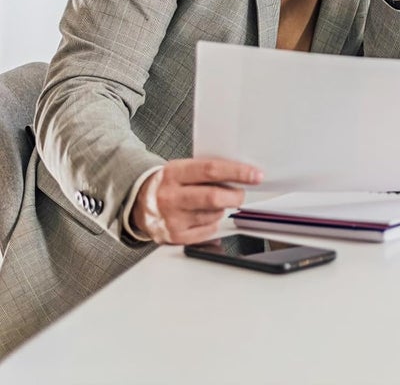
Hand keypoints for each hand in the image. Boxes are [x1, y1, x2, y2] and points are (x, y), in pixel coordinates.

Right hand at [131, 157, 262, 244]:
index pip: (211, 170)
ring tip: (213, 203)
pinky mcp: (175, 237)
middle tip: (241, 193)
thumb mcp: (182, 168)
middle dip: (235, 195)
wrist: (139, 203)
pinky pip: (208, 231)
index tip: (256, 175)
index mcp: (174, 173)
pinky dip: (213, 223)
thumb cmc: (169, 183)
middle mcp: (171, 196)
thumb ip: (207, 170)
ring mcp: (172, 219)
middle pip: (214, 197)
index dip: (237, 172)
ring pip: (213, 215)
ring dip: (222, 209)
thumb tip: (241, 174)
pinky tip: (204, 216)